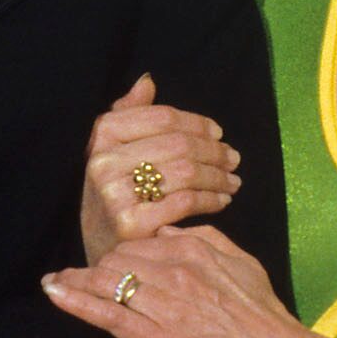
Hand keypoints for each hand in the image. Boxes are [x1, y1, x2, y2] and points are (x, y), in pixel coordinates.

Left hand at [42, 228, 321, 337]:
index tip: (106, 264)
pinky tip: (55, 291)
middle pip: (115, 259)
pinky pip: (107, 314)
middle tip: (83, 279)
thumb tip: (167, 232)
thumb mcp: (241, 261)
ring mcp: (164, 306)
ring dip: (77, 281)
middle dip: (99, 269)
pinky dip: (75, 300)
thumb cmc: (263, 314)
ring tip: (56, 282)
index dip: (120, 255)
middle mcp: (174, 271)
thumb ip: (204, 237)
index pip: (136, 243)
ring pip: (106, 281)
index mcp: (193, 249)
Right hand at [79, 73, 240, 258]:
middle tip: (234, 159)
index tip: (218, 133)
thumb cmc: (117, 197)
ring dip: (218, 175)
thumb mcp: (113, 152)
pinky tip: (222, 199)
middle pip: (178, 143)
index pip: (162, 117)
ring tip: (233, 180)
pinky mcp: (132, 224)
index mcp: (102, 136)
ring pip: (186, 171)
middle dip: (214, 150)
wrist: (105, 257)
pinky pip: (187, 201)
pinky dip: (212, 198)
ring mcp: (115, 194)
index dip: (197, 123)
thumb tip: (148, 81)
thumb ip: (129, 114)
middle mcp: (103, 162)